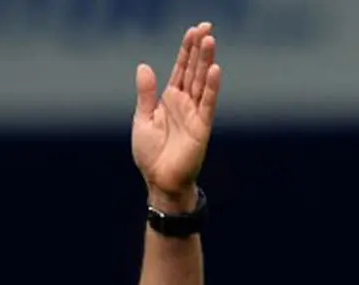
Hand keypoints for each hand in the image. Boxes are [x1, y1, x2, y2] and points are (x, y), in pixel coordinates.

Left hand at [132, 22, 221, 212]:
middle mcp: (185, 103)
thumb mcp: (142, 119)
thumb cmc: (151, 155)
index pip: (181, 69)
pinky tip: (216, 70)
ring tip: (210, 41)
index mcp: (170, 99)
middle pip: (194, 70)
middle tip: (206, 27)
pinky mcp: (202, 128)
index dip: (186, 50)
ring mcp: (195, 114)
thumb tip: (144, 66)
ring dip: (206, 62)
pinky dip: (212, 88)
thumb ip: (146, 93)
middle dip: (199, 49)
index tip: (194, 30)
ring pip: (202, 83)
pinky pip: (208, 104)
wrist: (159, 182)